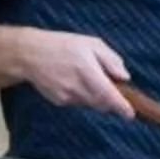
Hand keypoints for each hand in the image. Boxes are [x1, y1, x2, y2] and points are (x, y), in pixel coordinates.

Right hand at [16, 30, 133, 114]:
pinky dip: (82, 95)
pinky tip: (73, 80)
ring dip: (96, 96)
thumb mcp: (92, 44)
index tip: (130, 114)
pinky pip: (78, 102)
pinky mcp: (59, 101)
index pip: (109, 96)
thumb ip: (111, 61)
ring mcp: (67, 97)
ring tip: (86, 76)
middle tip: (110, 85)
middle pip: (102, 104)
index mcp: (87, 72)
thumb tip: (125, 78)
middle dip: (110, 99)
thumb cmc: (63, 46)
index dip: (122, 108)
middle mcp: (77, 88)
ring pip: (91, 103)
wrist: (29, 54)